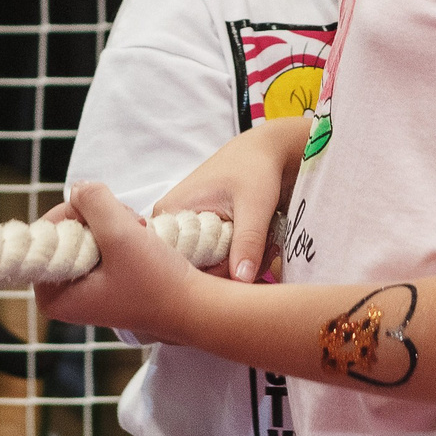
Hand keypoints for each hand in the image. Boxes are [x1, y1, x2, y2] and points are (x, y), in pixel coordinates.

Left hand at [34, 182, 209, 340]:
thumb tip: (78, 187)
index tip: (107, 218)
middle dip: (98, 218)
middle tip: (130, 224)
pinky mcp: (100, 282)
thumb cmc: (156, 280)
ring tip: (138, 231)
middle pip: (65, 231)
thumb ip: (93, 202)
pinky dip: (118, 234)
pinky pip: (98, 244)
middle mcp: (60, 296)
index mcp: (52, 297)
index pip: (47, 234)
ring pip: (84, 233)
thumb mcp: (120, 234)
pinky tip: (138, 238)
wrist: (193, 304)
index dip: (76, 213)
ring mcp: (81, 289)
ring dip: (112, 222)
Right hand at [155, 116, 305, 282]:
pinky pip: (221, 260)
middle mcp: (172, 225)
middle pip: (197, 270)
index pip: (178, 264)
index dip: (214, 272)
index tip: (245, 265)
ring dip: (245, 261)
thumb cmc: (255, 169)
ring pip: (213, 267)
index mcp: (168, 213)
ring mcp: (189, 231)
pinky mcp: (205, 236)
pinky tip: (262, 244)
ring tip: (267, 241)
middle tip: (266, 248)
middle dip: (235, 267)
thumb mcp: (254, 205)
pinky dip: (244, 257)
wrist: (266, 154)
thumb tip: (241, 281)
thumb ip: (247, 242)